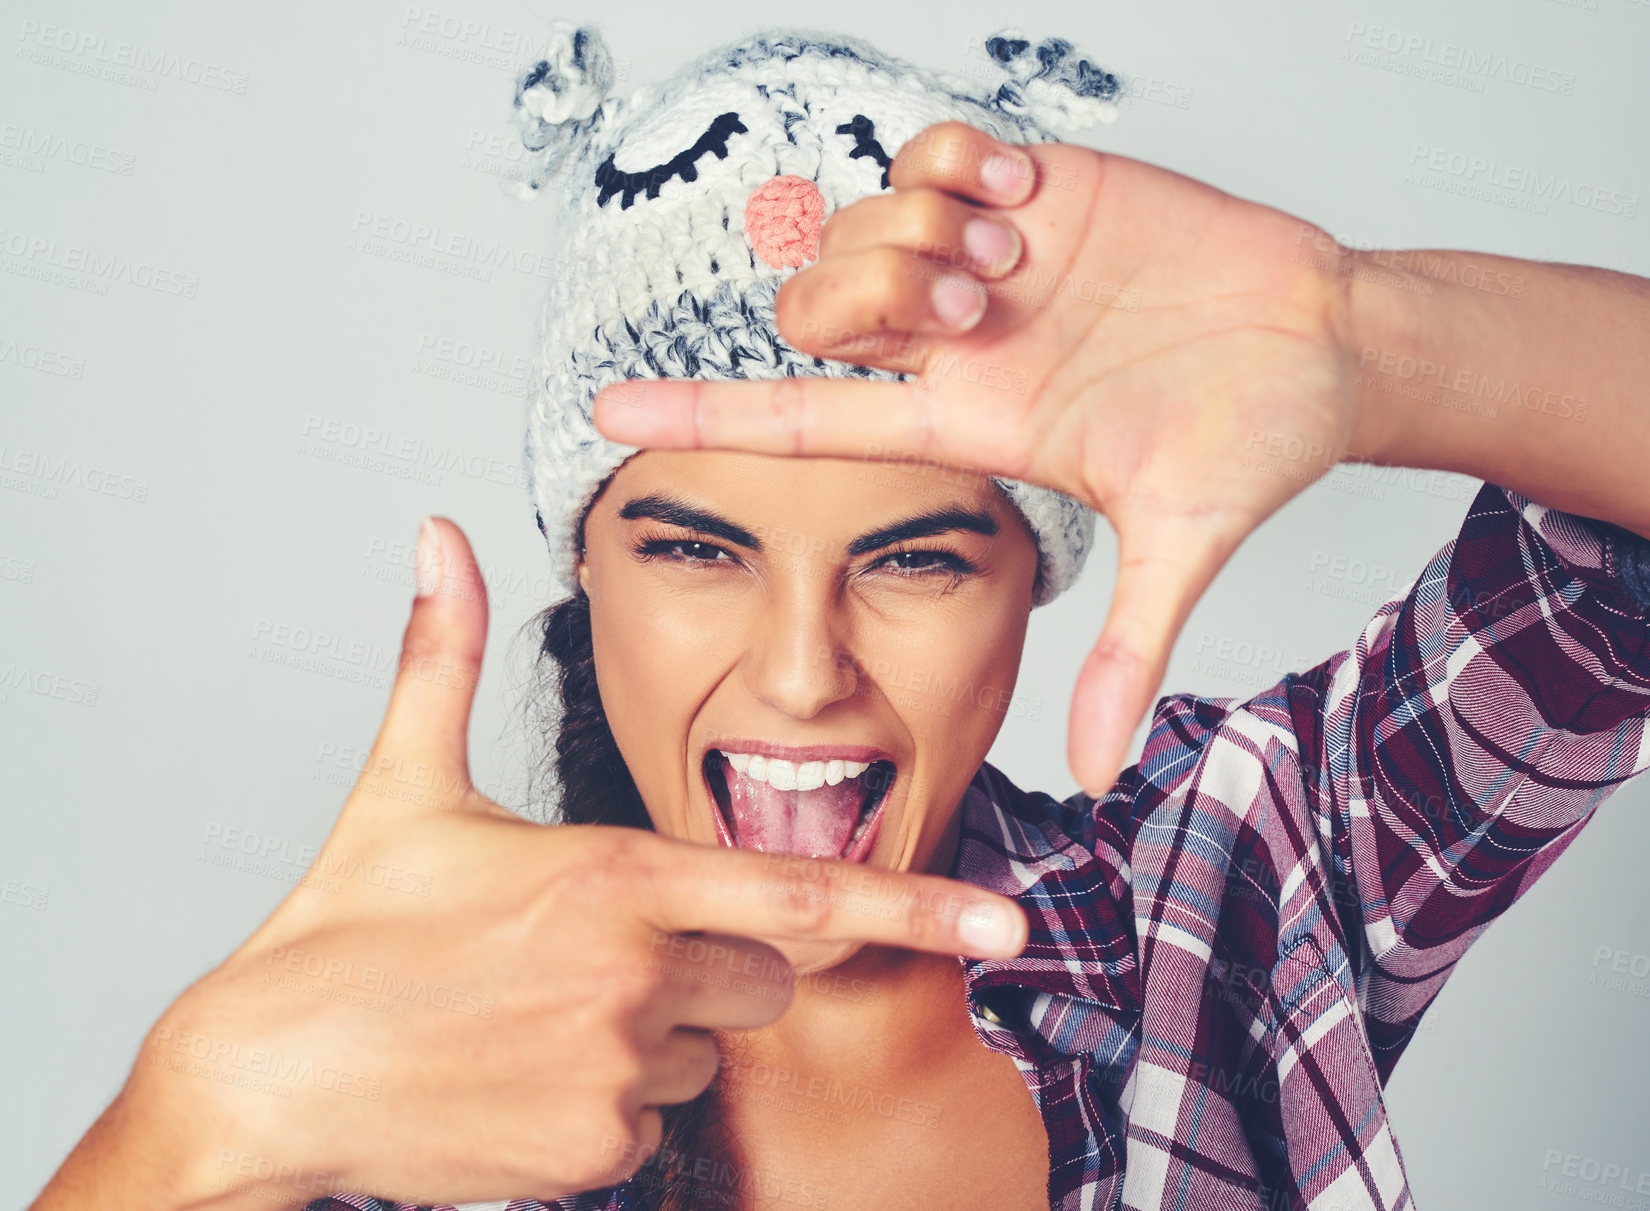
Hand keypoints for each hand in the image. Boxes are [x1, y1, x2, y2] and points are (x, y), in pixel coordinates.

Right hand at [45, 518, 1026, 1209]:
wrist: (265, 1077)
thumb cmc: (341, 927)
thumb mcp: (404, 784)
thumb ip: (444, 654)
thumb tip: (436, 536)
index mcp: (616, 875)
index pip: (801, 888)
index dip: (917, 903)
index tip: (1007, 922)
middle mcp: (637, 976)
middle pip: (764, 972)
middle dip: (716, 960)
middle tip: (599, 951)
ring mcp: (619, 1073)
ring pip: (709, 1052)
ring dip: (658, 1033)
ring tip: (542, 1014)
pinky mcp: (593, 1152)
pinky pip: (655, 1121)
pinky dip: (611, 1100)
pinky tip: (522, 1075)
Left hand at [591, 122, 1370, 795]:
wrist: (1325, 343)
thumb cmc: (1253, 440)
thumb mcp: (1182, 546)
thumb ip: (1129, 654)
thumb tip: (1097, 777)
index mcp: (967, 422)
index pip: (802, 421)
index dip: (703, 418)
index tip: (606, 418)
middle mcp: (957, 343)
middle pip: (814, 308)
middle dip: (864, 295)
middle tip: (974, 304)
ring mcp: (989, 261)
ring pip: (864, 221)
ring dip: (924, 232)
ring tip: (1019, 255)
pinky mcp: (1035, 187)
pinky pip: (934, 151)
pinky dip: (956, 164)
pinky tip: (1023, 192)